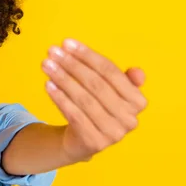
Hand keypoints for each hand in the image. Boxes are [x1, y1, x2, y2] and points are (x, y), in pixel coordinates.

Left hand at [41, 38, 146, 162]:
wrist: (83, 141)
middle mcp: (130, 118)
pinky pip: (74, 114)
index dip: (88, 55)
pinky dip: (59, 98)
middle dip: (72, 64)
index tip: (67, 43)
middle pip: (96, 84)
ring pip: (83, 98)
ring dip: (62, 78)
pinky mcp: (94, 142)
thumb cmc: (98, 107)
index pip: (111, 72)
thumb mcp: (111, 92)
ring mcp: (113, 133)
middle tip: (52, 51)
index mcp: (138, 101)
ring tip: (46, 65)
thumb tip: (137, 71)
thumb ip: (120, 78)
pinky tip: (48, 84)